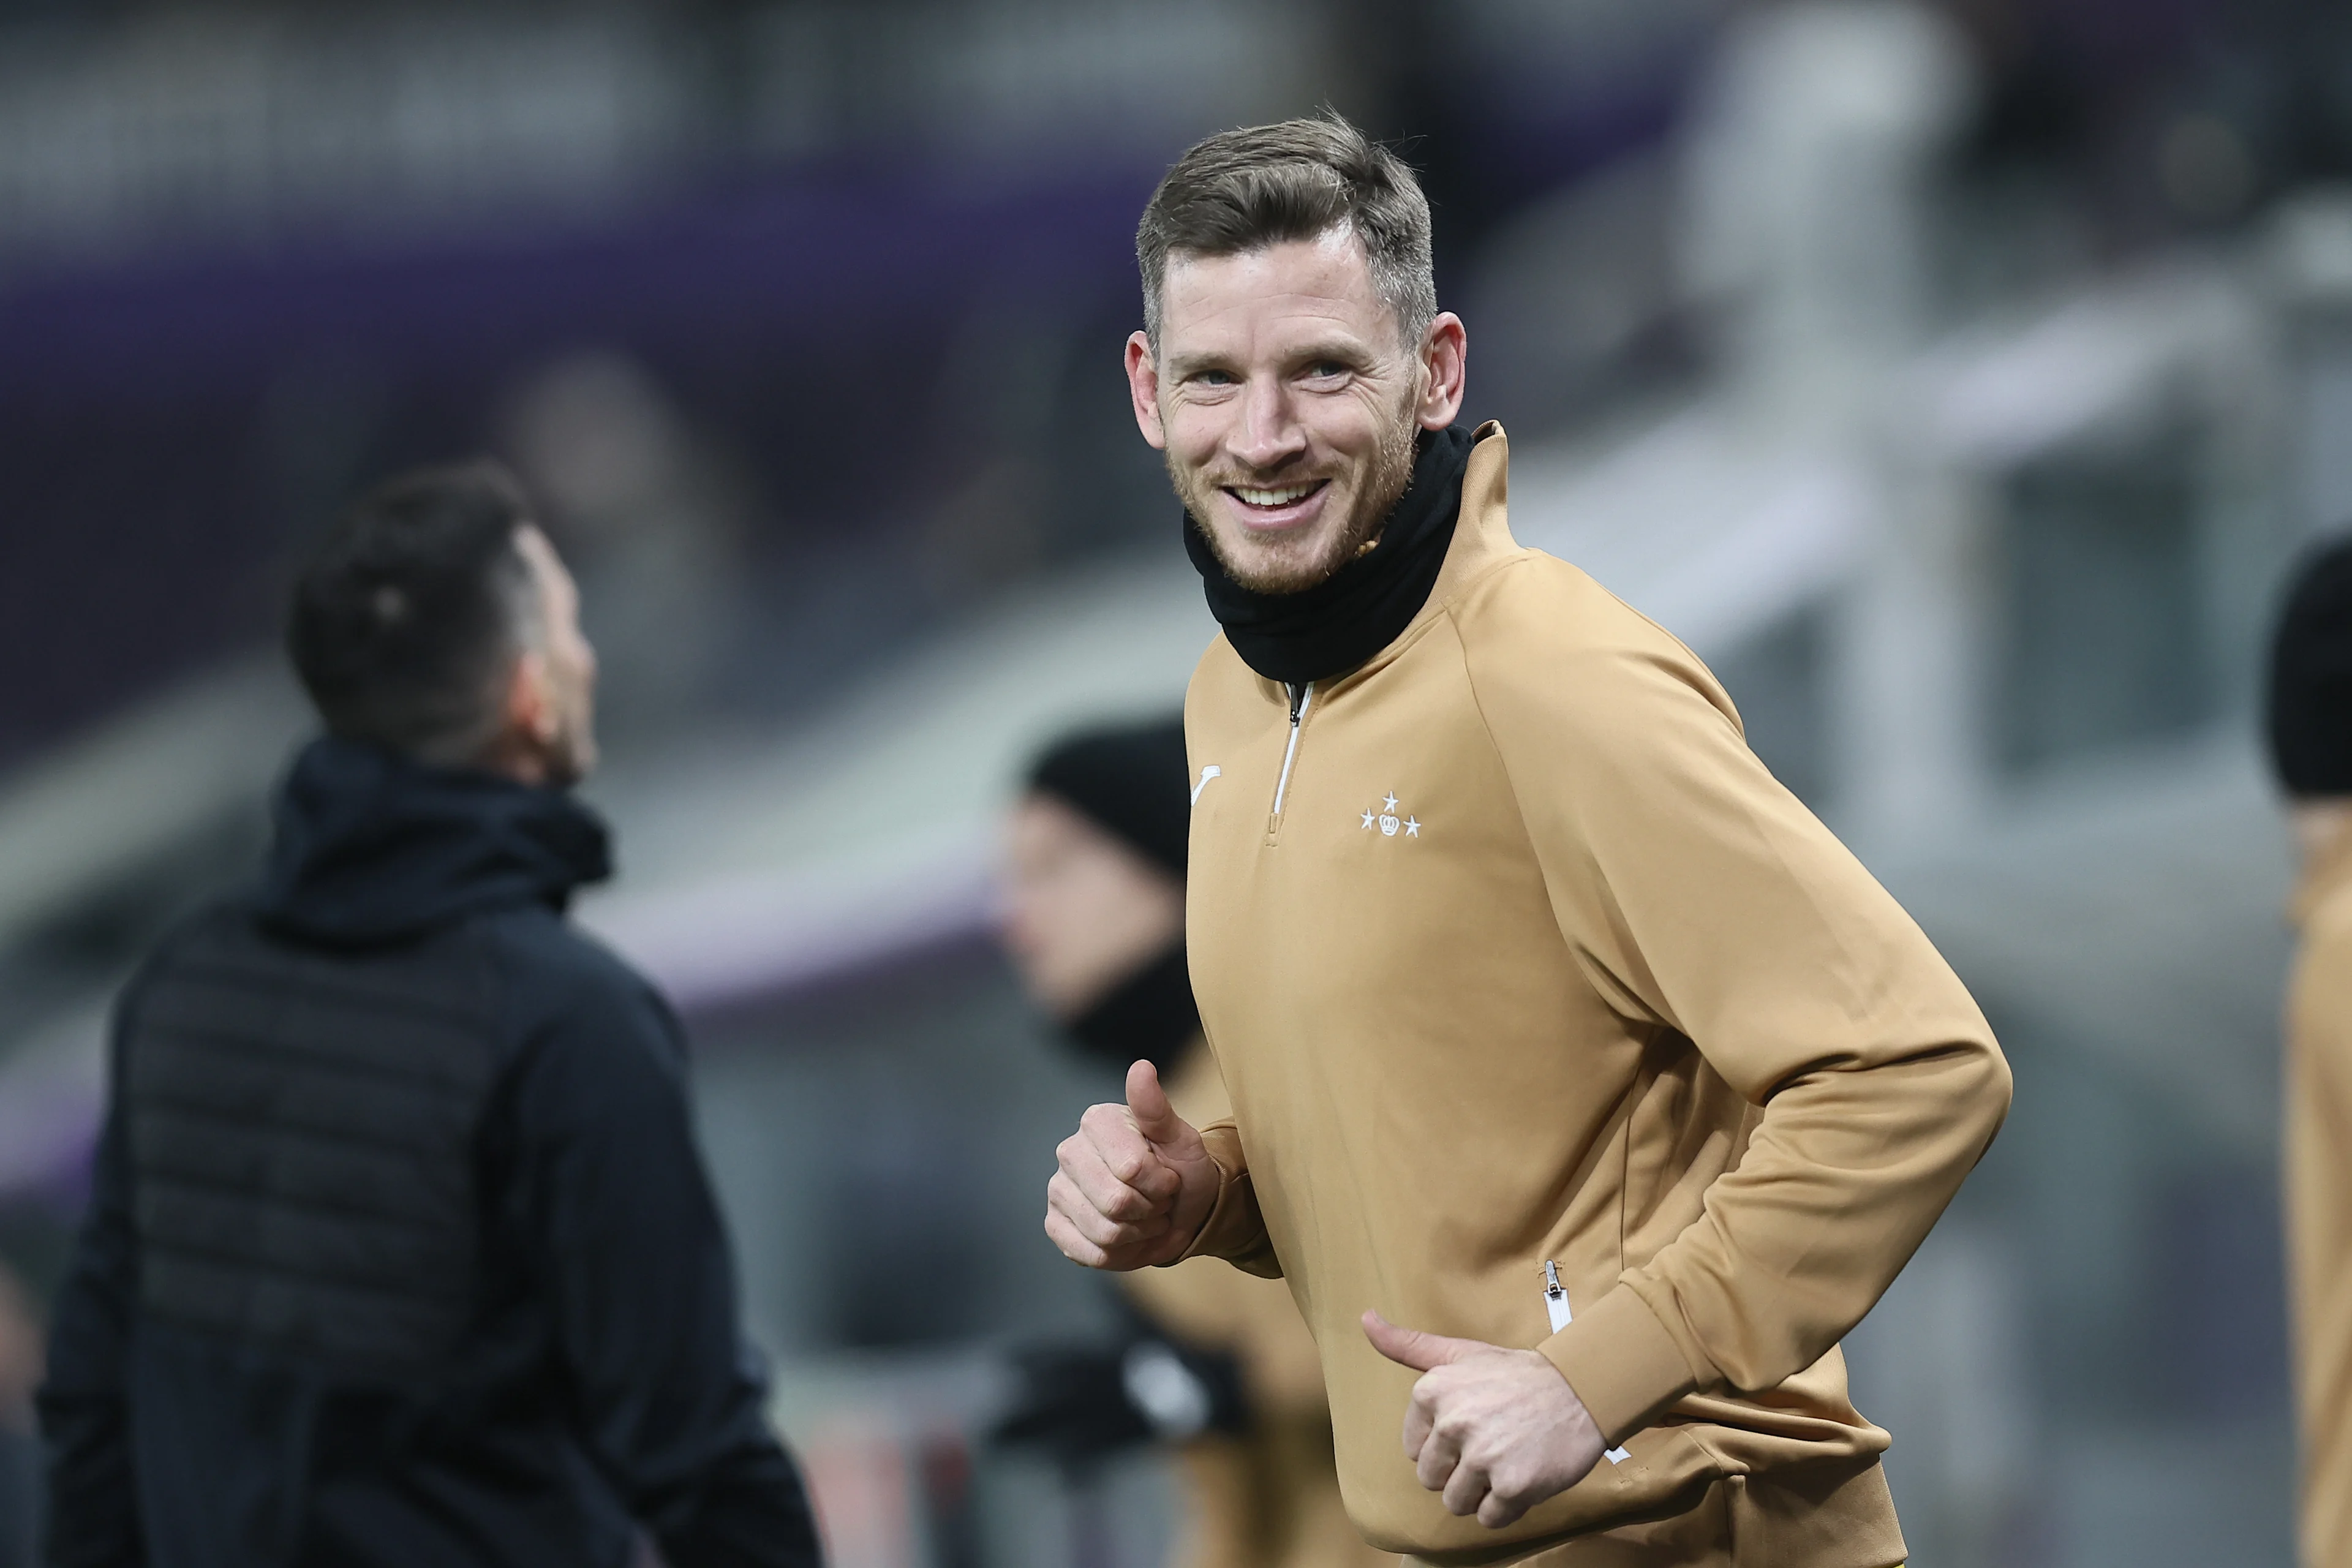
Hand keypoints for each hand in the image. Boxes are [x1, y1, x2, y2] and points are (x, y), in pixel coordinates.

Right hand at [1044, 1060, 1220, 1269]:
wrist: (1178, 1207)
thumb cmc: (1180, 1167)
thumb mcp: (1181, 1139)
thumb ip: (1157, 1108)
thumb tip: (1141, 1068)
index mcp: (1097, 1121)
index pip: (1132, 1168)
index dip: (1162, 1183)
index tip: (1169, 1177)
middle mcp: (1069, 1151)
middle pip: (1116, 1202)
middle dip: (1151, 1210)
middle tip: (1159, 1201)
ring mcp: (1057, 1188)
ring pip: (1104, 1232)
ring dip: (1139, 1234)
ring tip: (1146, 1218)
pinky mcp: (1054, 1224)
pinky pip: (1090, 1253)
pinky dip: (1121, 1254)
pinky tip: (1129, 1237)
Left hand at [1363, 1310, 1606, 1528]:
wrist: (1580, 1389)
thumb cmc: (1516, 1375)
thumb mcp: (1458, 1352)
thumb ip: (1407, 1345)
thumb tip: (1364, 1320)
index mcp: (1432, 1393)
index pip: (1413, 1450)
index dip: (1443, 1446)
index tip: (1471, 1426)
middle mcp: (1452, 1424)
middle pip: (1432, 1480)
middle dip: (1459, 1472)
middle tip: (1492, 1445)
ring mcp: (1482, 1457)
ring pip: (1457, 1503)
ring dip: (1481, 1493)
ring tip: (1506, 1460)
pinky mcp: (1511, 1486)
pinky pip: (1489, 1519)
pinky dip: (1506, 1508)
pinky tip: (1523, 1476)